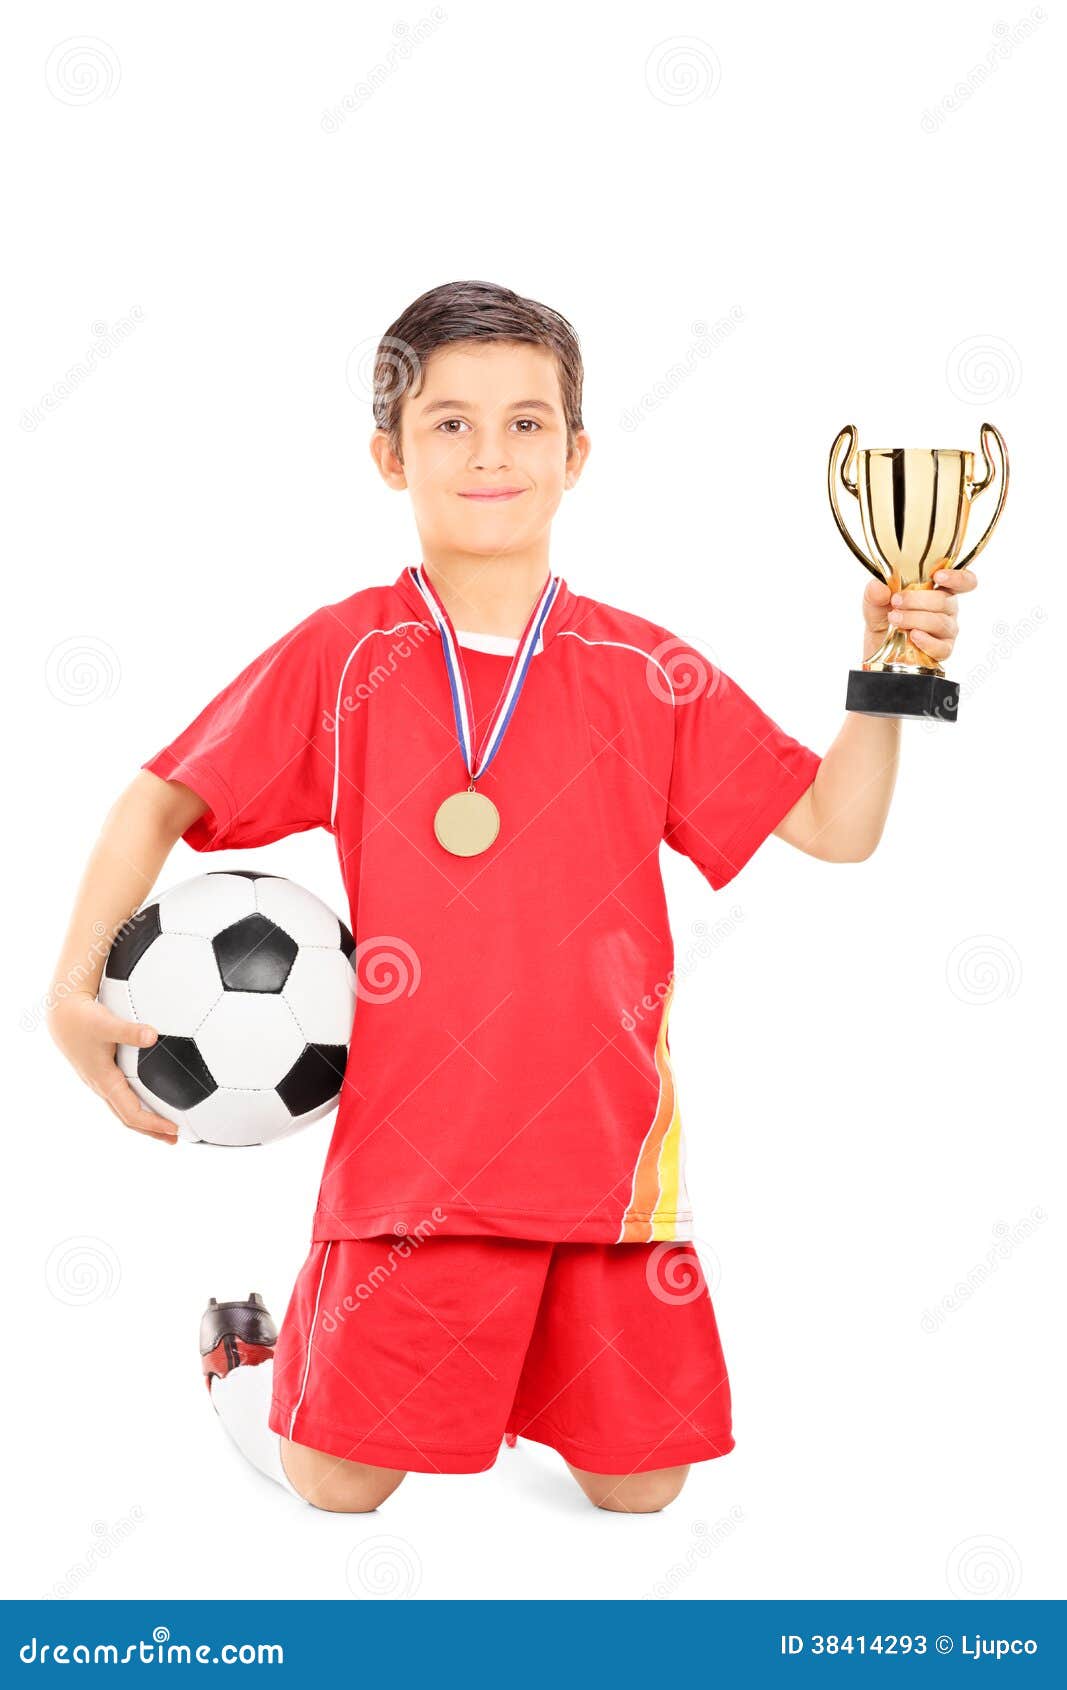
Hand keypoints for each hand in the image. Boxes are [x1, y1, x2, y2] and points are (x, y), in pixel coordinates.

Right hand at [47, 991, 177, 1143]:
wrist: (61, 1014)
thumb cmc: (82, 1019)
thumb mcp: (106, 1023)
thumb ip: (129, 1031)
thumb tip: (152, 1036)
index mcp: (104, 1081)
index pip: (131, 1113)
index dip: (153, 1124)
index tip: (174, 1129)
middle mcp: (101, 1086)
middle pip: (128, 1118)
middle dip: (151, 1131)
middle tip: (175, 1140)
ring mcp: (100, 1082)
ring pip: (123, 1109)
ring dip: (144, 1121)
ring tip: (165, 1127)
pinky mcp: (101, 1074)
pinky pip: (121, 1098)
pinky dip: (136, 1105)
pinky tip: (148, 1099)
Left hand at [862, 567, 976, 665]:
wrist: (878, 646)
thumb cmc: (884, 618)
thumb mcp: (874, 602)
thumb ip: (875, 592)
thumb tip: (878, 587)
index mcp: (938, 590)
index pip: (963, 581)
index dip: (957, 577)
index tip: (938, 576)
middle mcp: (947, 609)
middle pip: (944, 600)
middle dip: (917, 600)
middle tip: (896, 602)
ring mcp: (946, 630)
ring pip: (940, 622)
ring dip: (915, 619)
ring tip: (895, 619)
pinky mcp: (943, 650)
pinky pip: (941, 647)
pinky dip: (926, 641)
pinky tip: (913, 636)